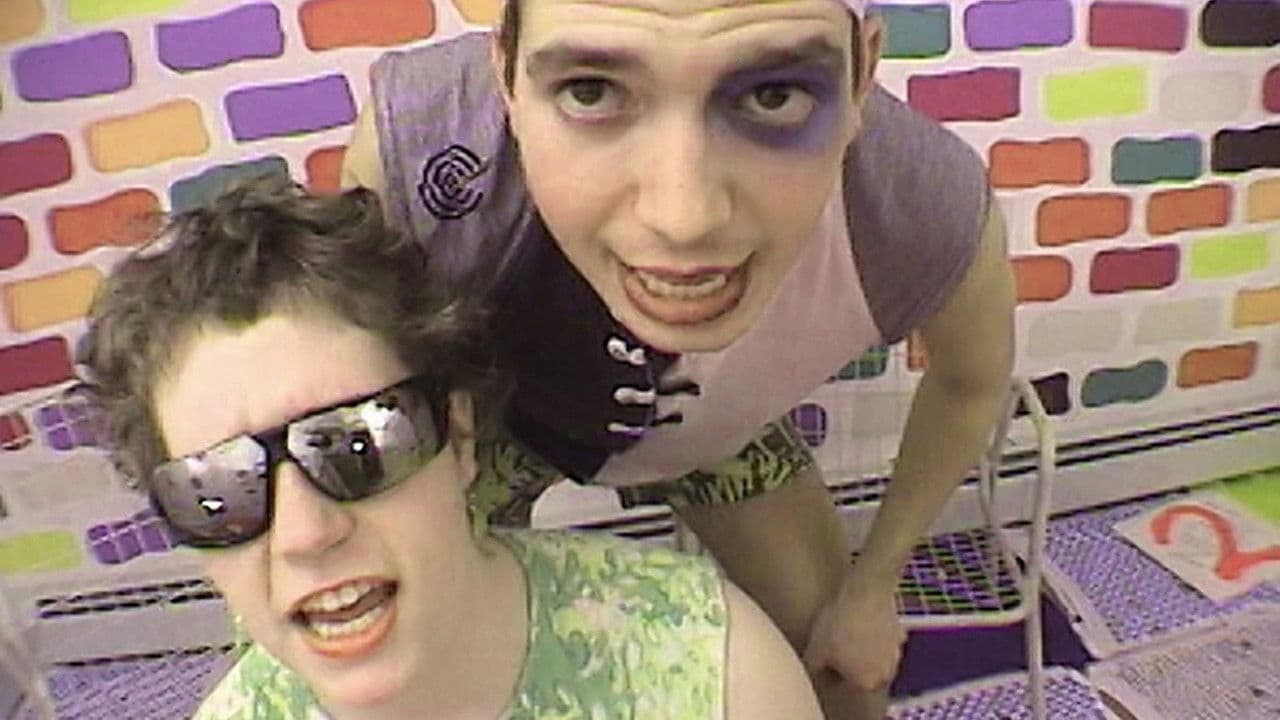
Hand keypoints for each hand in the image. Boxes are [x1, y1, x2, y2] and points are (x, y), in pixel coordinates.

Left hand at [802, 578, 905, 693]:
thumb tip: (813, 671)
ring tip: (846, 628)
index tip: (822, 653)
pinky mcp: (901, 633)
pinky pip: (883, 639)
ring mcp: (896, 653)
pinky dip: (874, 633)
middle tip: (834, 642)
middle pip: (862, 673)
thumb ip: (814, 668)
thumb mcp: (815, 649)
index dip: (830, 669)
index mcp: (866, 683)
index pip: (844, 684)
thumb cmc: (839, 626)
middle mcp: (886, 674)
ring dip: (863, 648)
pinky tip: (861, 619)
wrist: (865, 592)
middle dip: (850, 662)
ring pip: (875, 657)